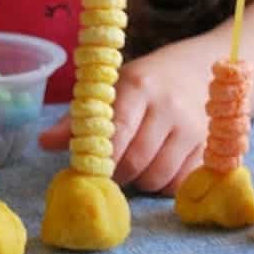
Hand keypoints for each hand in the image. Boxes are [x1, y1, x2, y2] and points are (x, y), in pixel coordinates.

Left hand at [40, 53, 206, 194]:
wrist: (201, 68)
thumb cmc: (147, 82)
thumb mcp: (112, 88)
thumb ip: (79, 118)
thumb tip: (44, 142)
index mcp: (138, 86)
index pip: (117, 131)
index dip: (101, 158)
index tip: (91, 170)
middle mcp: (168, 107)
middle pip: (136, 162)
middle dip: (118, 174)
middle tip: (111, 169)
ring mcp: (193, 128)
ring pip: (158, 177)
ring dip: (141, 182)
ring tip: (136, 166)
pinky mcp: (209, 146)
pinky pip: (180, 182)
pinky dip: (165, 185)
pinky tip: (160, 168)